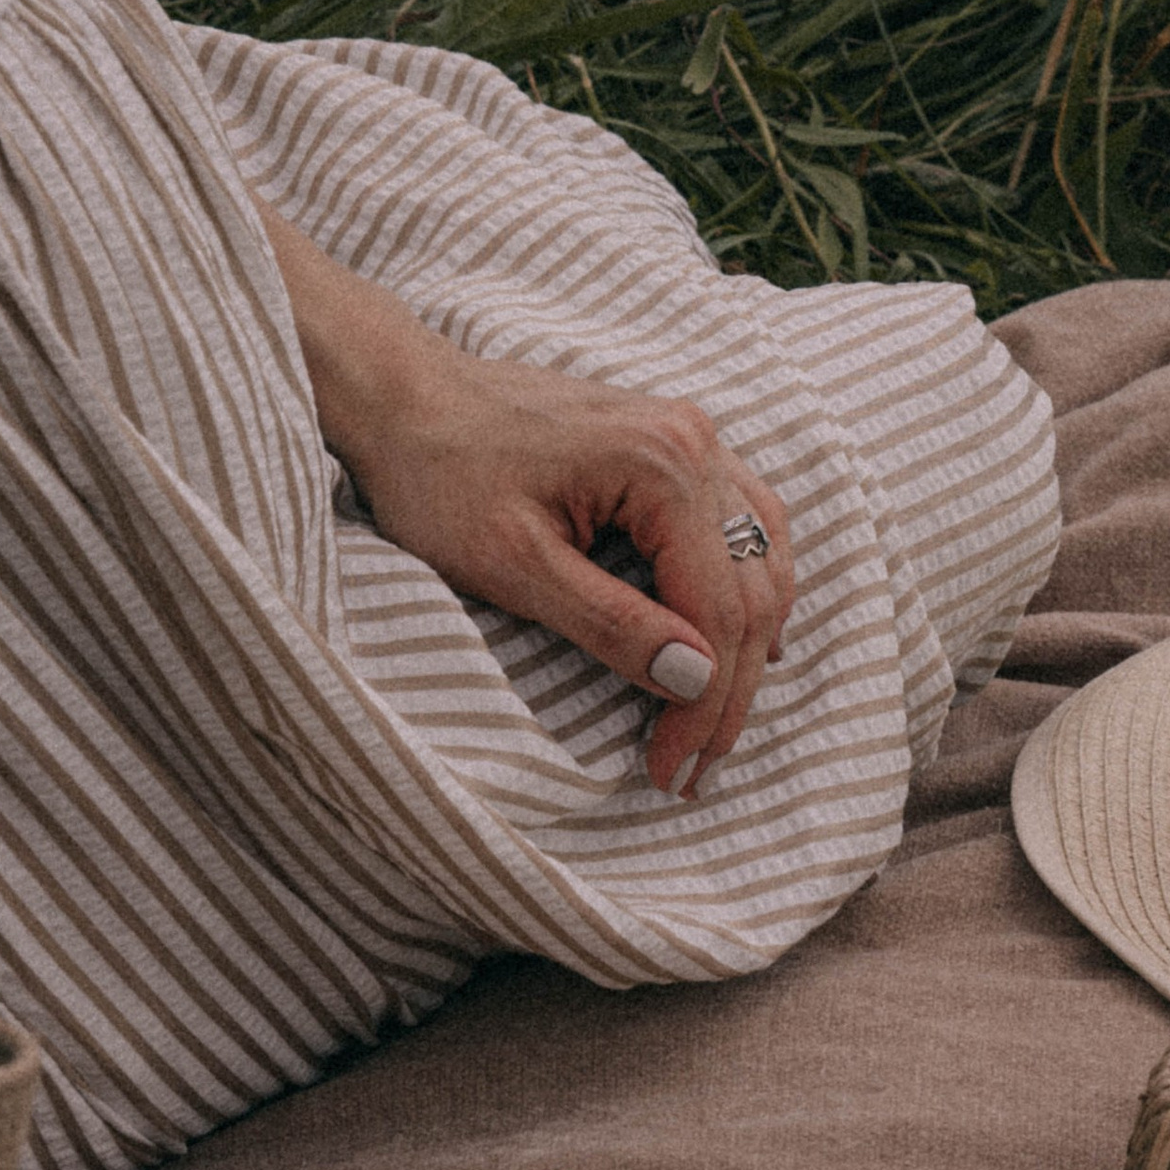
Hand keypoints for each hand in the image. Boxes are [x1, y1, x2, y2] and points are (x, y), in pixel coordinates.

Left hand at [254, 201, 793, 794]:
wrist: (405, 397)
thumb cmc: (442, 474)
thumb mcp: (514, 564)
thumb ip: (610, 623)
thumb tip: (696, 680)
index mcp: (662, 465)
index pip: (718, 609)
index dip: (704, 704)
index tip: (673, 772)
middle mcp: (696, 442)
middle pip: (752, 590)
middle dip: (728, 692)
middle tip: (695, 769)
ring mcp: (693, 437)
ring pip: (764, 557)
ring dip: (749, 647)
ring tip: (716, 723)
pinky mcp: (676, 445)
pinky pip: (745, 524)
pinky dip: (747, 590)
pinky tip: (736, 638)